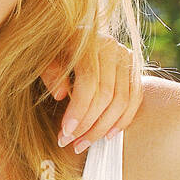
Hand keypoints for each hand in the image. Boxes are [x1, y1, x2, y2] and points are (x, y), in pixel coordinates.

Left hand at [40, 34, 142, 153]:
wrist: (72, 36)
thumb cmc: (54, 48)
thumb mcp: (44, 56)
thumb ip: (50, 72)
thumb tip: (61, 95)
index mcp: (89, 41)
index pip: (89, 82)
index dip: (78, 111)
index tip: (65, 132)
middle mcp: (112, 47)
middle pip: (107, 95)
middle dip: (88, 125)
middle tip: (71, 143)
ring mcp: (127, 57)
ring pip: (122, 101)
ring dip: (103, 128)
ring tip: (83, 143)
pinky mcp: (134, 69)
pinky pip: (134, 100)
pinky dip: (123, 121)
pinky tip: (107, 136)